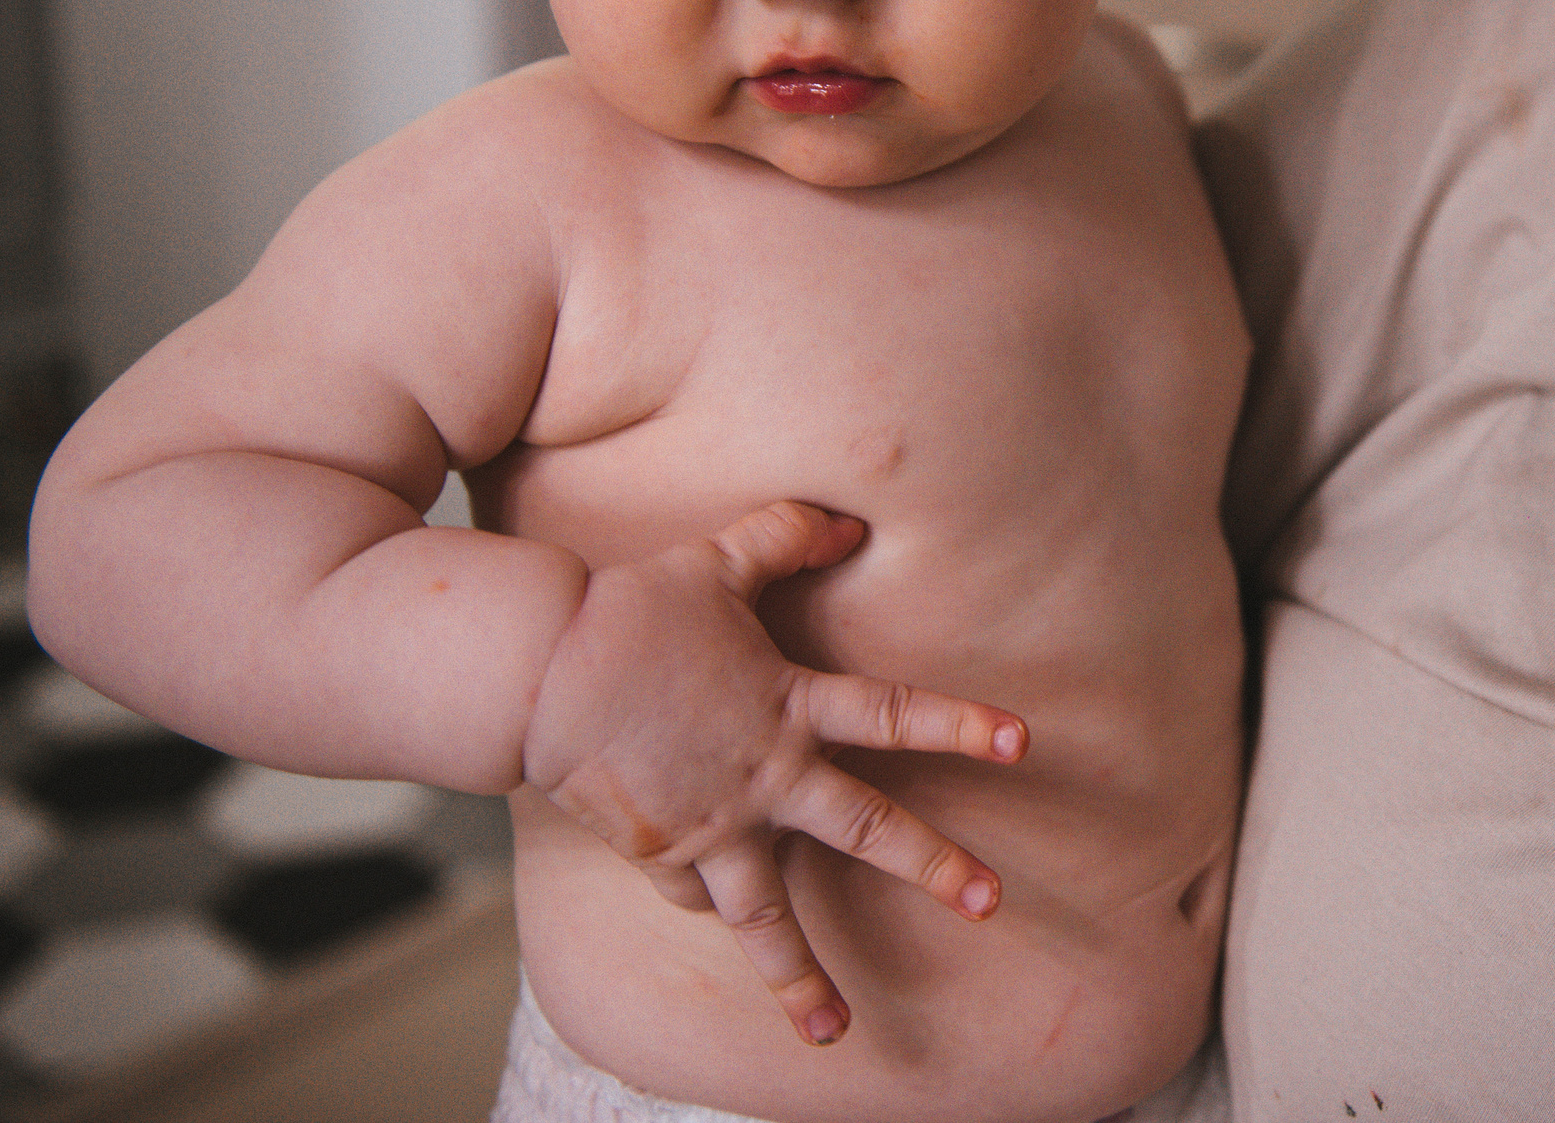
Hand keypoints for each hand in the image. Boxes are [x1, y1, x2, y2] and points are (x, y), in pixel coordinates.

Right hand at [520, 501, 1026, 1045]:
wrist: (534, 674)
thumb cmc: (628, 611)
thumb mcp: (715, 560)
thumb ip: (787, 537)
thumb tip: (851, 520)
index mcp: (790, 707)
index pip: (893, 716)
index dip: (960, 724)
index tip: (1021, 742)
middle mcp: (765, 778)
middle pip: (866, 830)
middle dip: (934, 867)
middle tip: (991, 903)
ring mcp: (715, 828)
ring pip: (768, 918)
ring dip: (801, 979)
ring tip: (833, 1033)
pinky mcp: (663, 857)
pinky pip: (698, 892)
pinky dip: (709, 900)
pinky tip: (716, 908)